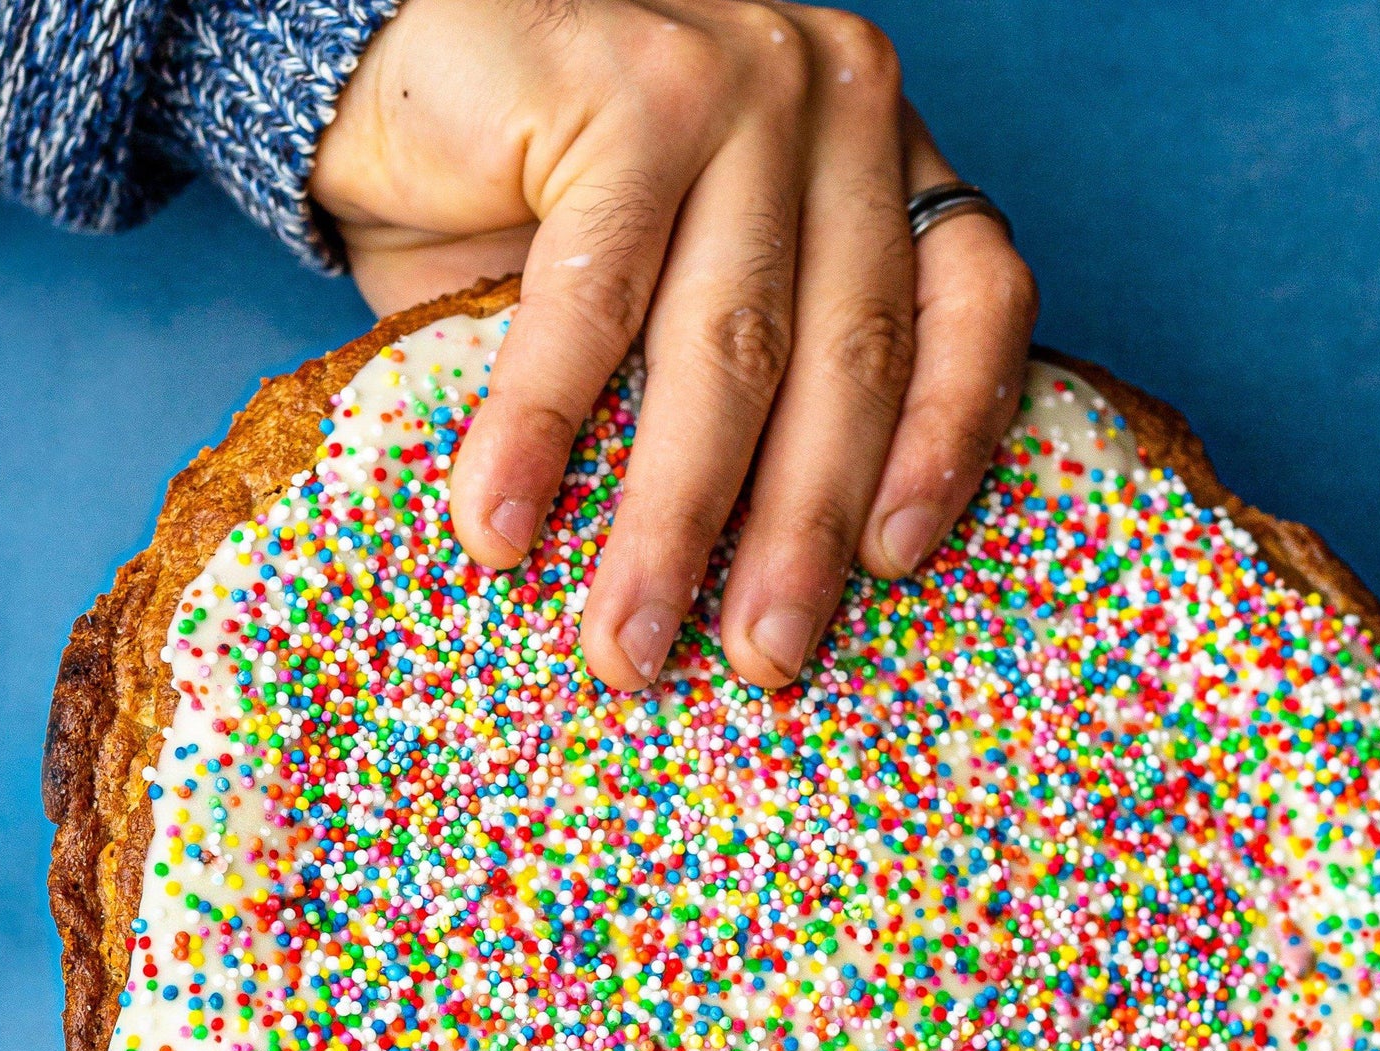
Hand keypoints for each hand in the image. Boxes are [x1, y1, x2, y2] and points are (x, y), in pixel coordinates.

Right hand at [311, 0, 1036, 691]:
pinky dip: (541, 430)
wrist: (406, 58)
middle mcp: (837, 111)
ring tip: (626, 643)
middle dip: (797, 532)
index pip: (973, 308)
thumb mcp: (688, 299)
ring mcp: (739, 87)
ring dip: (673, 520)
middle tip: (760, 661)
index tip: (894, 566)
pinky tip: (503, 531)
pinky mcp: (625, 88)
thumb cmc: (560, 207)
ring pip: (727, 349)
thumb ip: (754, 393)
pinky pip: (590, 306)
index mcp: (883, 168)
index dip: (949, 443)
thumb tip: (778, 592)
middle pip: (848, 356)